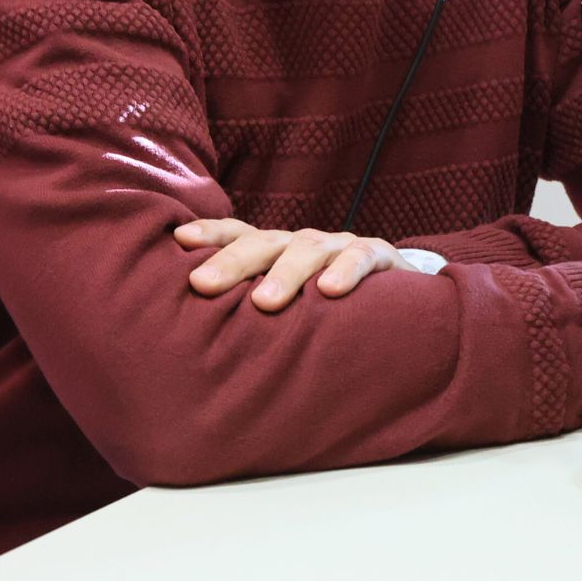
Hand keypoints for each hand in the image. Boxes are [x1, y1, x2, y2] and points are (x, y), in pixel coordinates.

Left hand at [173, 218, 418, 311]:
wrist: (402, 304)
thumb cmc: (329, 312)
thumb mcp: (290, 308)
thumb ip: (253, 315)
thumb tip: (193, 346)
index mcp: (277, 252)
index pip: (238, 235)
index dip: (210, 234)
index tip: (179, 241)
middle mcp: (303, 244)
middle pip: (263, 242)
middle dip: (232, 261)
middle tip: (202, 284)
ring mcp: (340, 246)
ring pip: (308, 249)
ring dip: (285, 273)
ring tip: (264, 302)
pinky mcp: (380, 255)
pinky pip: (362, 257)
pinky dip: (347, 270)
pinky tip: (331, 291)